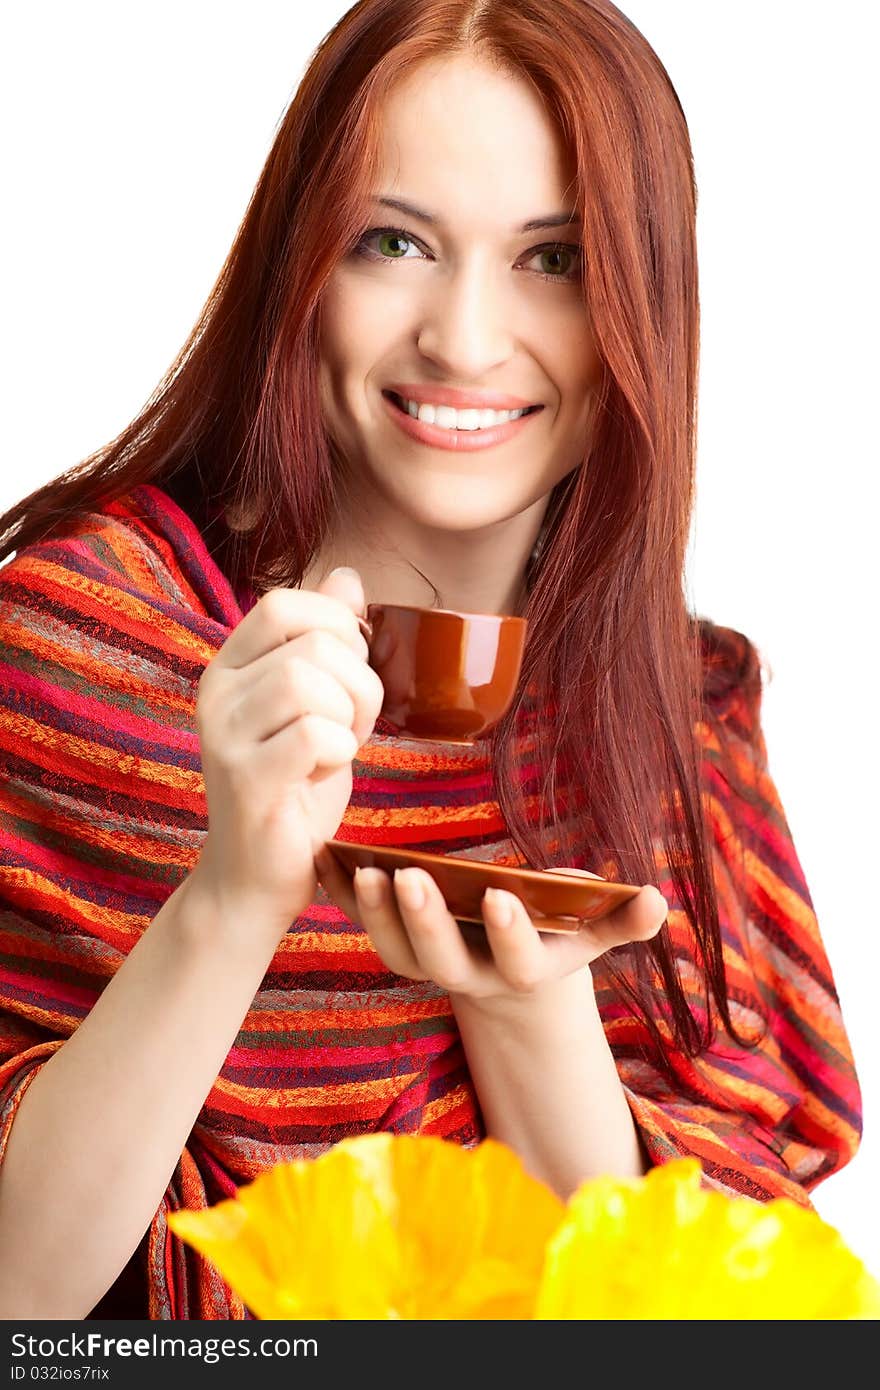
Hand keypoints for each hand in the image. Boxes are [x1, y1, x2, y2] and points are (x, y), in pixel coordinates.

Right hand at [190, 569, 383, 943]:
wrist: (257, 877)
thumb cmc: (294, 789)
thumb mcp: (317, 705)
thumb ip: (326, 641)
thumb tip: (348, 576)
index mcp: (231, 666)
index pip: (284, 603)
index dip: (336, 628)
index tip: (348, 675)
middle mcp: (216, 692)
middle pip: (312, 643)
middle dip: (357, 683)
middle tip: (350, 726)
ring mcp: (224, 735)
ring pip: (311, 683)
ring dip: (348, 718)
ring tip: (336, 750)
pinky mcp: (245, 779)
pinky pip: (314, 734)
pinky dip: (339, 753)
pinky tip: (322, 773)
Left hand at [314, 851, 667, 1002]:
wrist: (512, 974)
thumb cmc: (558, 934)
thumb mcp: (593, 932)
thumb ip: (622, 920)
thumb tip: (658, 903)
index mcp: (523, 971)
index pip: (517, 961)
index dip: (509, 933)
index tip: (498, 896)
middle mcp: (470, 976)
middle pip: (442, 960)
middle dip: (425, 921)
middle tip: (408, 877)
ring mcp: (428, 963)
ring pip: (396, 950)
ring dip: (376, 913)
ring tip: (363, 869)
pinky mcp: (396, 943)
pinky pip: (364, 923)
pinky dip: (341, 895)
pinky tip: (324, 857)